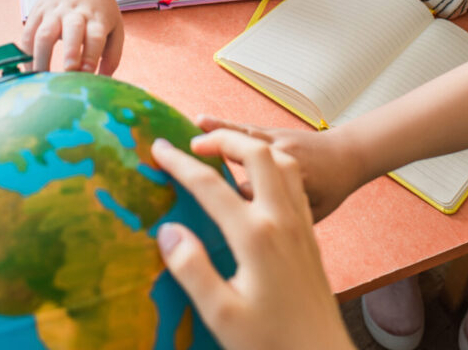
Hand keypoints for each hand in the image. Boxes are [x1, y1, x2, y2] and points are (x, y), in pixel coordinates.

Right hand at [22, 0, 122, 73]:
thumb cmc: (100, 10)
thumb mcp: (115, 27)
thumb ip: (112, 55)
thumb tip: (102, 82)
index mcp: (97, 18)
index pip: (95, 36)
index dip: (91, 54)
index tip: (87, 73)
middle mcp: (76, 13)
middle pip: (71, 30)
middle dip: (69, 52)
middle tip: (66, 74)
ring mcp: (54, 11)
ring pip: (43, 33)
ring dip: (42, 58)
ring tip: (42, 80)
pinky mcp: (37, 12)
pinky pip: (28, 34)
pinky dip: (26, 54)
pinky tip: (30, 71)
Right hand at [152, 131, 352, 349]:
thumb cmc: (271, 341)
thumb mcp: (222, 314)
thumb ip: (192, 269)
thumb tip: (168, 230)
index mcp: (255, 235)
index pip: (210, 185)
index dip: (180, 163)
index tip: (158, 148)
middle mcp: (280, 218)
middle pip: (255, 153)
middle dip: (223, 138)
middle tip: (194, 142)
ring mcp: (299, 221)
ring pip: (280, 160)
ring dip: (251, 145)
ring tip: (225, 150)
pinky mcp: (309, 231)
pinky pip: (292, 179)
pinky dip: (270, 162)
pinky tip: (257, 178)